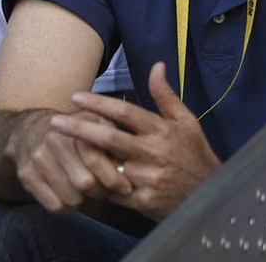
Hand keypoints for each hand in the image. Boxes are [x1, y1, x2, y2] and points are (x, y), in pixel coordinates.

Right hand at [5, 109, 132, 212]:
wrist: (29, 131)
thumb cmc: (72, 133)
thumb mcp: (94, 124)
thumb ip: (113, 139)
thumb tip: (131, 162)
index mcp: (74, 128)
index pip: (96, 160)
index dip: (114, 178)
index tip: (124, 187)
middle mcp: (53, 141)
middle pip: (85, 184)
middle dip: (99, 191)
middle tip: (102, 188)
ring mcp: (38, 159)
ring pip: (71, 199)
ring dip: (83, 200)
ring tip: (84, 190)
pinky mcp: (27, 176)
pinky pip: (55, 206)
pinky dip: (66, 207)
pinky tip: (68, 194)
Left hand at [49, 62, 221, 220]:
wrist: (212, 197)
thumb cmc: (195, 156)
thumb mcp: (187, 122)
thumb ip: (166, 95)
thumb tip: (157, 65)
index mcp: (162, 131)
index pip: (124, 113)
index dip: (98, 104)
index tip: (75, 97)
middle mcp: (154, 153)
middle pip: (108, 138)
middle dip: (78, 129)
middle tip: (54, 121)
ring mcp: (148, 178)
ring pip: (107, 166)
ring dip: (83, 158)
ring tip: (58, 148)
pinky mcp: (144, 201)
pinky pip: (112, 191)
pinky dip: (95, 183)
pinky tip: (77, 174)